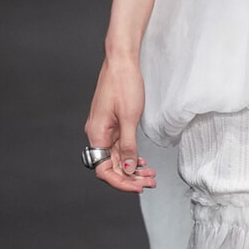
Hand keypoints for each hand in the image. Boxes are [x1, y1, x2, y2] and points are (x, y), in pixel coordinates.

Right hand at [84, 55, 155, 193]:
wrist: (121, 61)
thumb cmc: (124, 85)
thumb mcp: (130, 118)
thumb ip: (129, 146)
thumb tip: (129, 169)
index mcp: (97, 134)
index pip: (104, 170)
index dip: (121, 182)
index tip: (139, 187)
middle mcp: (97, 134)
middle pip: (111, 166)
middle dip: (131, 178)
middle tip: (151, 183)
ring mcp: (104, 130)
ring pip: (117, 158)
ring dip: (133, 169)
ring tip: (151, 175)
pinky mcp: (111, 124)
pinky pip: (119, 147)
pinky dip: (131, 156)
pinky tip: (142, 162)